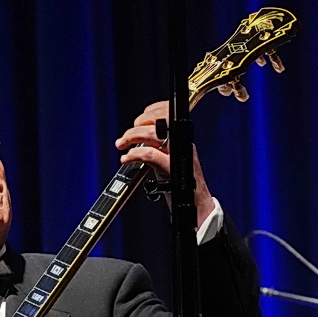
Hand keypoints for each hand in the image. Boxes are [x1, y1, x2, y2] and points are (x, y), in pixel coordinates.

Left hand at [115, 100, 216, 230]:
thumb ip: (157, 148)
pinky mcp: (171, 168)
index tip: (139, 118)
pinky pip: (151, 155)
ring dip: (132, 137)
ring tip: (122, 145)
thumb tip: (138, 139)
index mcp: (182, 139)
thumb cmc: (181, 187)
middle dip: (138, 124)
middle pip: (160, 120)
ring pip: (154, 135)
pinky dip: (134, 155)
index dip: (153, 110)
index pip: (170, 112)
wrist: (195, 206)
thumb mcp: (168, 161)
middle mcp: (182, 143)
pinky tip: (126, 158)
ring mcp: (178, 155)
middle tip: (125, 137)